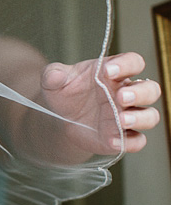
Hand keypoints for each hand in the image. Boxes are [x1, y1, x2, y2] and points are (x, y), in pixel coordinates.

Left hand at [41, 52, 161, 154]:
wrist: (60, 118)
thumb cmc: (64, 93)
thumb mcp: (53, 80)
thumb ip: (53, 74)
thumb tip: (55, 75)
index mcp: (114, 73)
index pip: (134, 62)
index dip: (127, 64)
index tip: (108, 70)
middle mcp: (126, 93)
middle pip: (150, 89)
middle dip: (140, 93)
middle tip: (121, 97)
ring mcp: (127, 115)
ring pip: (150, 116)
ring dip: (140, 118)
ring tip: (121, 119)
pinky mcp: (122, 136)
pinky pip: (137, 141)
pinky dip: (130, 142)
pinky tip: (112, 140)